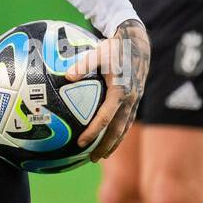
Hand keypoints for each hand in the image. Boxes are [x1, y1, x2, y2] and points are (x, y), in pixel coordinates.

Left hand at [65, 18, 149, 160]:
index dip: (93, 131)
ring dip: (114, 143)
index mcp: (120, 91)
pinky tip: (109, 138)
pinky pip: (127, 120)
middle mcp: (130, 99)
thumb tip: (66, 77)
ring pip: (124, 127)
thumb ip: (83, 64)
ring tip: (101, 156)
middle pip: (118, 129)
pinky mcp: (135, 99)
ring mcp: (134, 101)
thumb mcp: (98, 53)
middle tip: (93, 159)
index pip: (106, 117)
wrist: (137, 43)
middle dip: (106, 146)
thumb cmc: (114, 48)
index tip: (81, 143)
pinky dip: (118, 132)